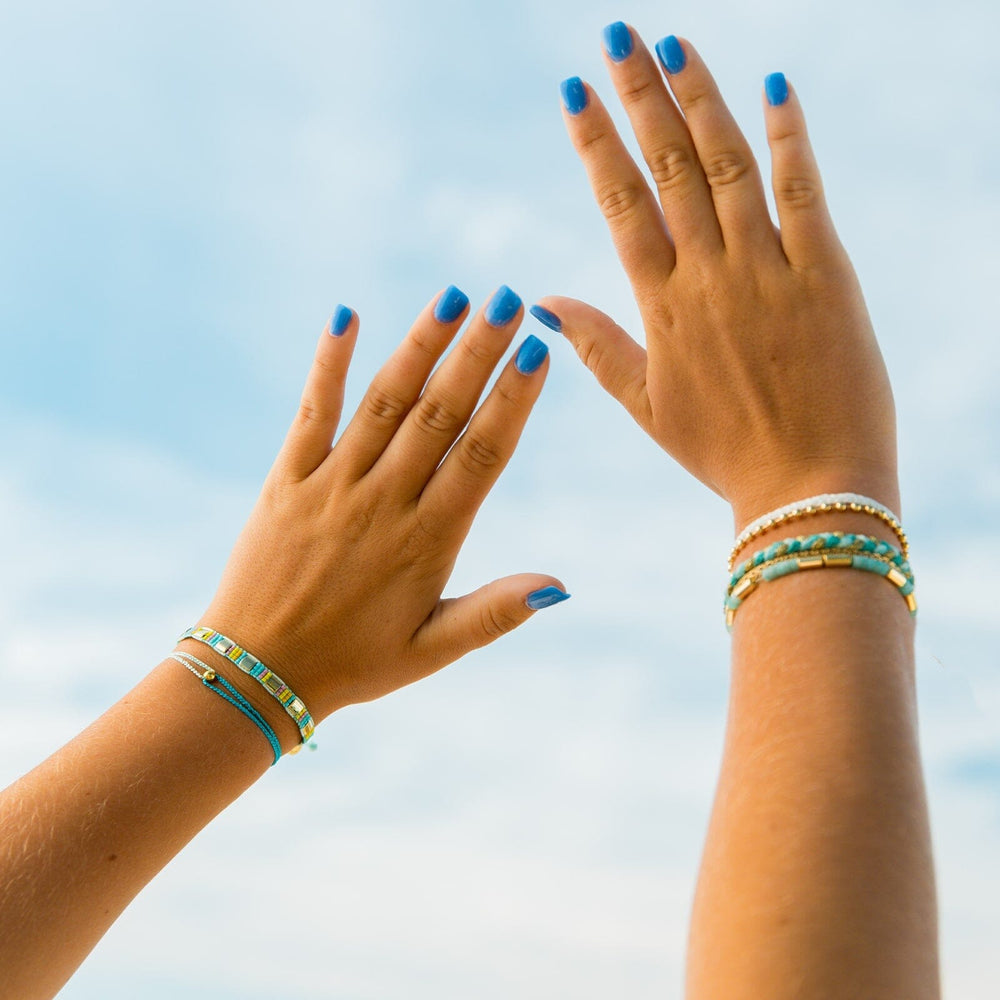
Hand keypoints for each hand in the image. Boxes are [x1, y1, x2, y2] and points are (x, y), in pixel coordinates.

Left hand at [195, 286, 564, 738]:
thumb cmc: (355, 663)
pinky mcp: (287, 479)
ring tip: (452, 297)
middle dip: (476, 354)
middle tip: (508, 300)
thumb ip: (495, 614)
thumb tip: (560, 587)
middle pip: (439, 415)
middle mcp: (382, 503)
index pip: (480, 457)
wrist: (257, 673)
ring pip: (384, 403)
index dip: (511, 402)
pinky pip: (311, 412)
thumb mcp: (433, 650)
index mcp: (426, 542)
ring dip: (419, 346)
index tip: (537, 352)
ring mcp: (331, 485)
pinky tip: (346, 316)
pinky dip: (329, 363)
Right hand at [534, 28, 898, 527]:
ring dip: (702, 100)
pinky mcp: (826, 273)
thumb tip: (539, 300)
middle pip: (667, 167)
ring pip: (728, 166)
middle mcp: (709, 276)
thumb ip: (594, 346)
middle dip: (639, 95)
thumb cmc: (721, 451)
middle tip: (616, 37)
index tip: (574, 92)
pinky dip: (791, 138)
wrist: (807, 486)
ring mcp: (769, 270)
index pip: (620, 205)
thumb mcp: (645, 406)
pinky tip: (776, 88)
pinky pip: (805, 192)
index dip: (596, 144)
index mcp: (661, 308)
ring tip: (676, 45)